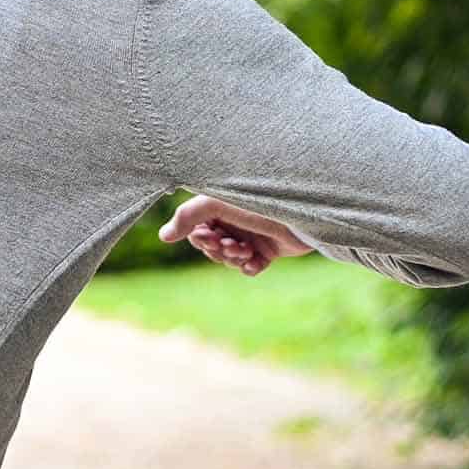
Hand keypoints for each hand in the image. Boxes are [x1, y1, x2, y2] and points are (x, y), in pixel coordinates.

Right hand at [159, 195, 312, 275]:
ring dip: (234, 258)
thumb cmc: (261, 201)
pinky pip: (250, 267)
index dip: (200, 238)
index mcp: (221, 206)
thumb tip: (163, 236)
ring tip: (246, 250)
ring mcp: (251, 235)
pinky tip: (257, 263)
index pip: (196, 230)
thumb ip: (189, 215)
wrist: (304, 214)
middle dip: (219, 250)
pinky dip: (251, 267)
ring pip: (230, 259)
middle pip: (211, 248)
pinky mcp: (269, 250)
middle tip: (232, 245)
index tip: (210, 237)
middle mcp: (234, 220)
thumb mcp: (219, 203)